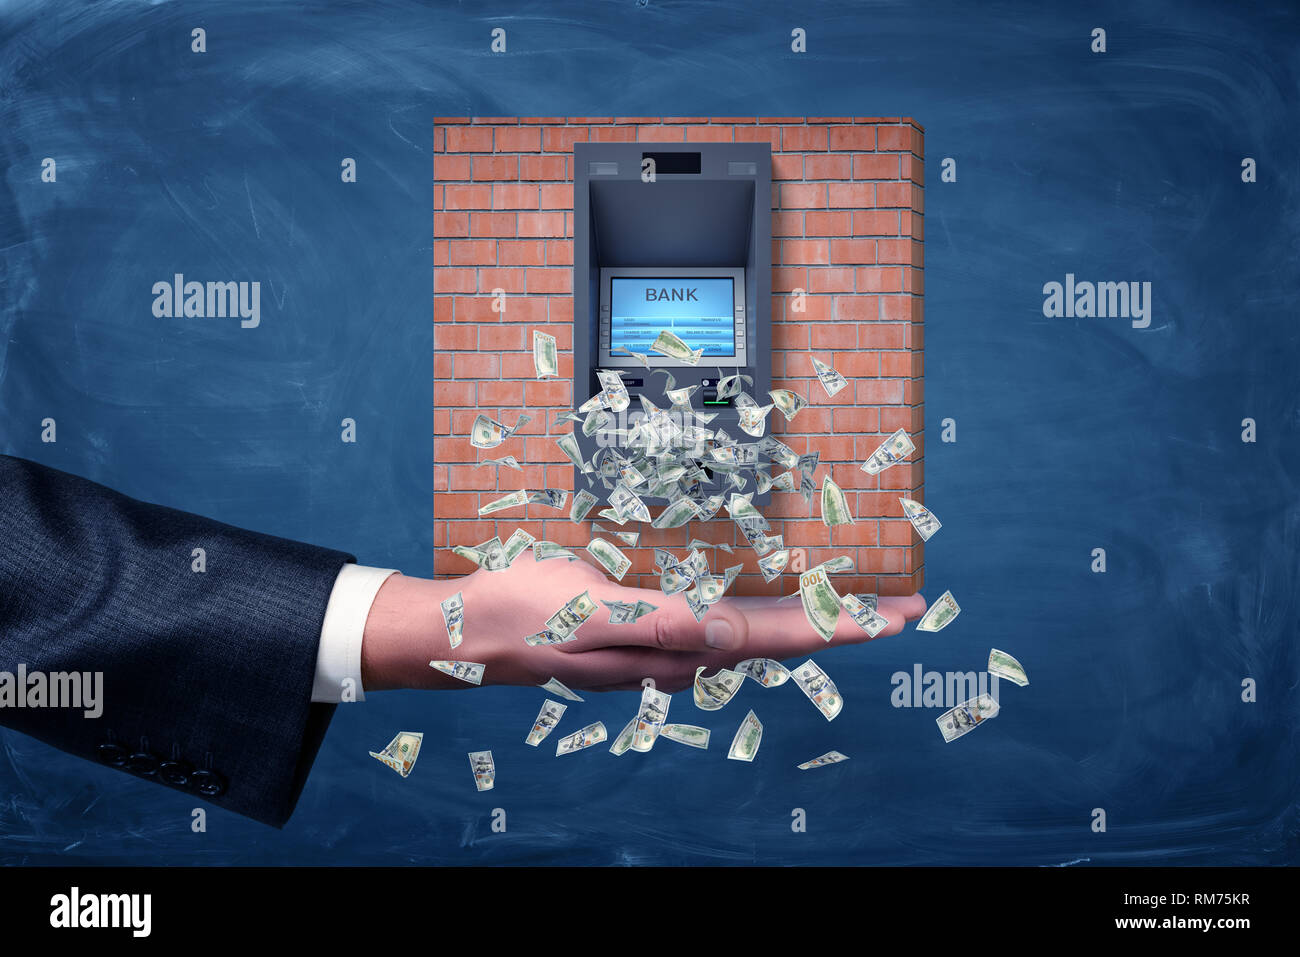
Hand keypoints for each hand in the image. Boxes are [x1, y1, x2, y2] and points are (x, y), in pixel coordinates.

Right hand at [361, 551, 925, 693]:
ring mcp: (666, 642)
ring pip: (756, 631)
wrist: (471, 629)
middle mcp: (682, 651)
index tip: (897, 617)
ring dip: (809, 618)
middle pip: (781, 638)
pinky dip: (762, 608)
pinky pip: (722, 618)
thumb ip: (663, 628)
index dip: (841, 627)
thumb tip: (729, 640)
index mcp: (677, 648)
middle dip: (844, 623)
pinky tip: (765, 599)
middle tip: (901, 608)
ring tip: (853, 604)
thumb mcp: (593, 615)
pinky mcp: (647, 625)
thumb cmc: (526, 614)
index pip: (778, 640)